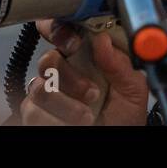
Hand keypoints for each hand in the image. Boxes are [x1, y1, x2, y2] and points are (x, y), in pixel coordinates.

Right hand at [18, 20, 148, 125]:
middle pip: (47, 59)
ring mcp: (47, 91)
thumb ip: (120, 64)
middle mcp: (62, 70)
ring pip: (40, 88)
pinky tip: (75, 124)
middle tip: (91, 92)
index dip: (59, 30)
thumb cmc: (124, 115)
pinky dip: (57, 120)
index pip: (61, 30)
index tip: (74, 43)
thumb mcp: (132, 88)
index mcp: (85, 54)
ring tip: (88, 115)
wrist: (117, 138)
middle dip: (69, 77)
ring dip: (67, 105)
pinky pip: (33, 111)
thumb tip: (102, 39)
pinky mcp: (36, 113)